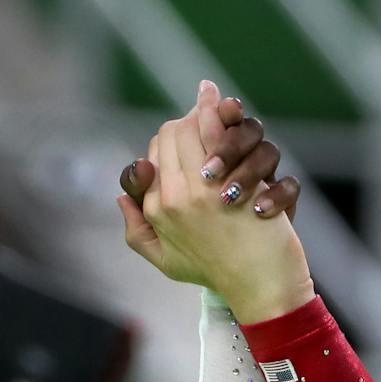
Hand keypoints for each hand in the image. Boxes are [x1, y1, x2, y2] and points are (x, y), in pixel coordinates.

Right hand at [118, 82, 313, 322]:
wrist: (260, 286)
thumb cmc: (216, 274)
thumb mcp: (166, 261)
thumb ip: (136, 231)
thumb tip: (120, 198)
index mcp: (155, 210)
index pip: (152, 155)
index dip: (169, 139)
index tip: (188, 130)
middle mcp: (172, 197)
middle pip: (169, 134)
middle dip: (186, 118)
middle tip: (203, 106)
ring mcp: (201, 188)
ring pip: (191, 128)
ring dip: (203, 109)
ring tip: (211, 95)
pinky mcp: (230, 180)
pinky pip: (217, 134)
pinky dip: (220, 114)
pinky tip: (230, 106)